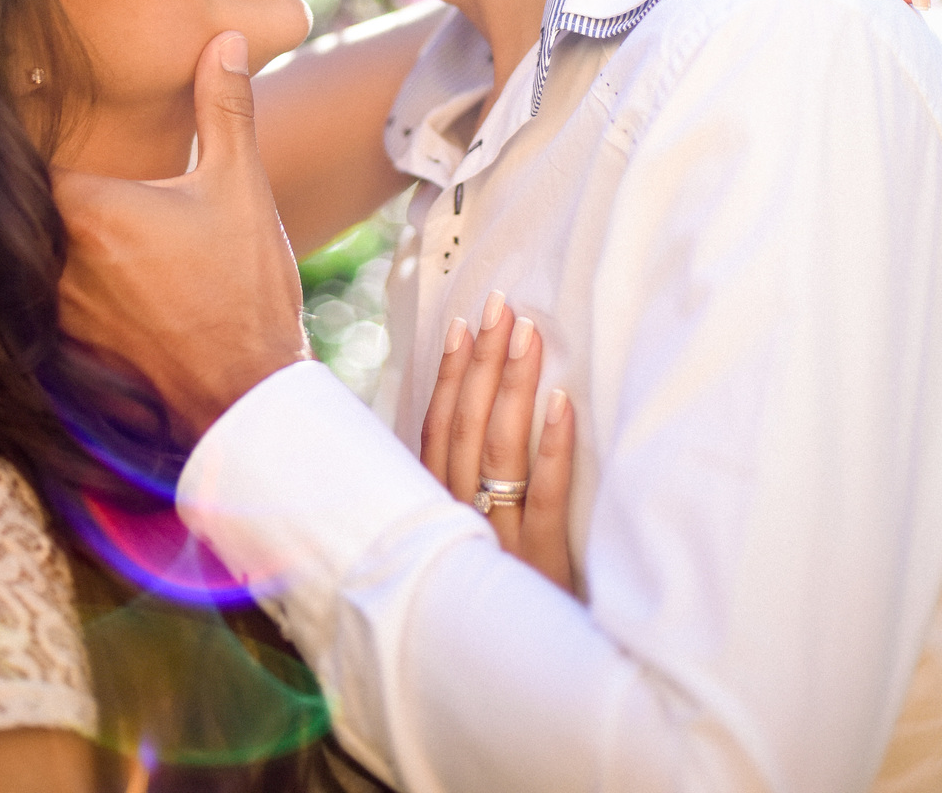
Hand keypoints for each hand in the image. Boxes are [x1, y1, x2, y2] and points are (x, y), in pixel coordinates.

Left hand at [53, 32, 310, 441]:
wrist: (245, 399)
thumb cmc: (244, 289)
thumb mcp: (240, 186)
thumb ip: (224, 108)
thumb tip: (228, 39)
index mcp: (90, 212)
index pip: (20, 155)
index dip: (17, 130)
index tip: (16, 102)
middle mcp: (55, 262)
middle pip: (12, 207)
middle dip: (19, 183)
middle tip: (16, 148)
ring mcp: (51, 312)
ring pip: (18, 257)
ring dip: (30, 235)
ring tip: (46, 213)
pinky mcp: (57, 352)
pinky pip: (29, 303)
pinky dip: (38, 283)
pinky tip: (70, 273)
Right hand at [420, 295, 575, 593]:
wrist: (529, 690)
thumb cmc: (498, 608)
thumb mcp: (468, 552)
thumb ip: (460, 497)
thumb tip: (469, 422)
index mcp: (436, 515)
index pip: (437, 431)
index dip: (450, 377)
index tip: (464, 324)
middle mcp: (458, 523)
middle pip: (466, 429)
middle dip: (483, 362)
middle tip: (501, 306)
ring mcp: (498, 544)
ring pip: (498, 452)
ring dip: (511, 386)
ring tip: (527, 333)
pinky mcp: (541, 567)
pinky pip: (543, 499)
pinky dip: (551, 448)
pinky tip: (560, 403)